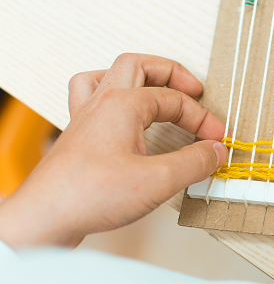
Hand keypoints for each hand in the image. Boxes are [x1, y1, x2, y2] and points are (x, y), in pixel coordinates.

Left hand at [0, 54, 226, 248]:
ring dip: (137, 76)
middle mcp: (101, 103)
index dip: (202, 118)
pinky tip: (121, 111)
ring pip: (109, 75)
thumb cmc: (89, 196)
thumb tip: (216, 151)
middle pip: (139, 65)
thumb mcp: (158, 180)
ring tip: (156, 86)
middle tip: (194, 90)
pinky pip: (90, 97)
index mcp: (122, 104)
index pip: (174, 100)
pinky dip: (110, 95)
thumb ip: (194, 162)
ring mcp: (86, 117)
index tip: (217, 139)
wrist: (45, 217)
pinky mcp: (79, 135)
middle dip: (172, 73)